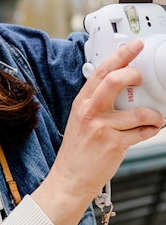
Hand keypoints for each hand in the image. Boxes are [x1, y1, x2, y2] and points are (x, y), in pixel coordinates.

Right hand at [33, 39, 163, 224]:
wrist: (69, 179)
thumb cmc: (77, 151)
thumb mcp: (80, 120)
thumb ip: (97, 103)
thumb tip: (121, 86)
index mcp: (81, 102)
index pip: (101, 71)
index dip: (121, 55)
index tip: (135, 45)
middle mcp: (90, 112)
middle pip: (115, 80)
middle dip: (135, 75)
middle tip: (142, 79)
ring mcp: (102, 128)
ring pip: (139, 111)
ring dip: (154, 114)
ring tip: (154, 117)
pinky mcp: (114, 144)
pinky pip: (143, 132)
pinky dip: (152, 130)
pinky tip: (150, 130)